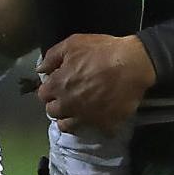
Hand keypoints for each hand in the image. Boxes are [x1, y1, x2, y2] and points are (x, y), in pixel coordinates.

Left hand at [37, 33, 155, 134]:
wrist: (132, 64)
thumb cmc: (101, 50)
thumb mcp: (73, 43)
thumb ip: (52, 56)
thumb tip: (41, 69)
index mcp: (58, 86)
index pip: (43, 95)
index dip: (50, 89)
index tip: (58, 84)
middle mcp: (68, 105)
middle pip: (53, 112)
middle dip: (57, 105)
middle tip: (68, 97)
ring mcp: (86, 118)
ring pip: (68, 126)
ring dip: (70, 119)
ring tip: (79, 110)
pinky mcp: (104, 125)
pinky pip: (95, 130)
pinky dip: (95, 124)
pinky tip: (98, 115)